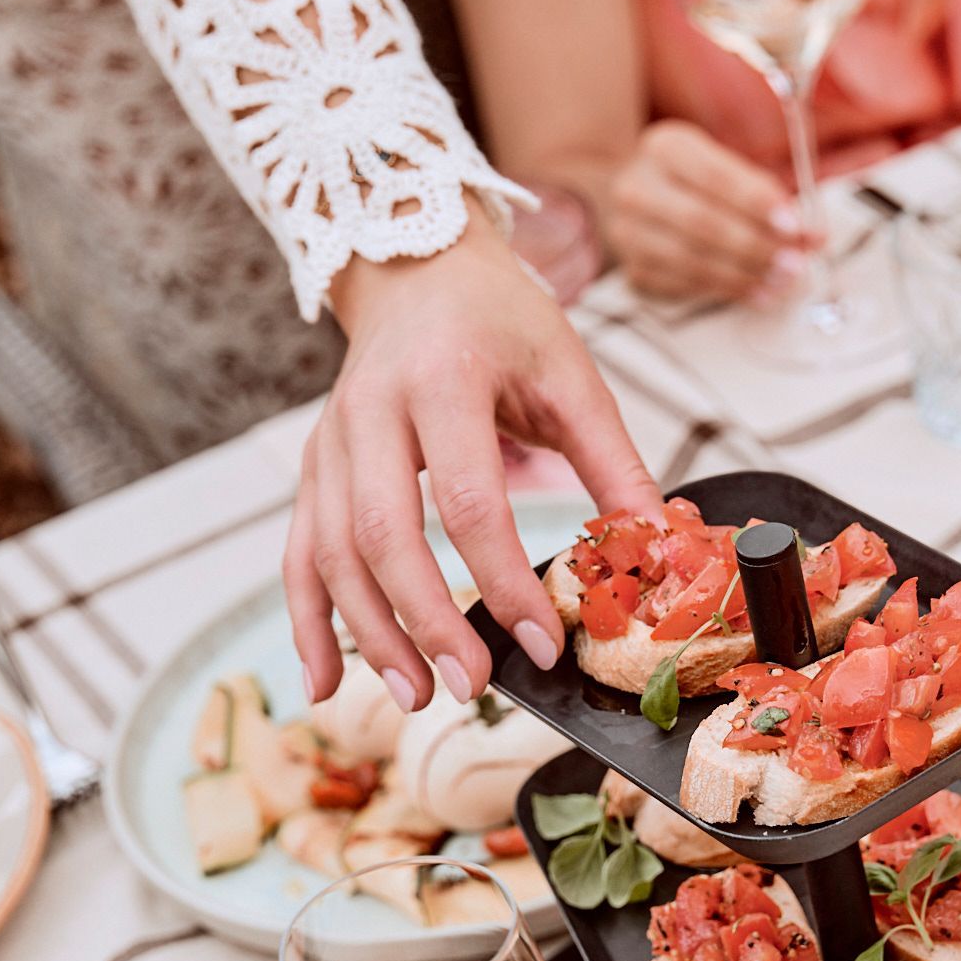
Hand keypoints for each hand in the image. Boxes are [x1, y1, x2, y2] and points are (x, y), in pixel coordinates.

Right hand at [285, 205, 661, 709]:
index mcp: (444, 379)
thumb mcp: (570, 375)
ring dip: (370, 634)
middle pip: (384, 533)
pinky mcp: (314, 469)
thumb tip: (661, 548)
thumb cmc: (500, 322)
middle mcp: (371, 410)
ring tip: (417, 695)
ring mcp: (331, 442)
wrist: (417, 265)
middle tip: (473, 687)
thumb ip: (614, 464)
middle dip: (426, 620)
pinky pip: (299, 554)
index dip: (502, 578)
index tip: (544, 641)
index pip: (466, 498)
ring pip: (332, 552)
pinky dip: (307, 622)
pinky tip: (322, 682)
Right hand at [604, 121, 818, 300]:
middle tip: (795, 262)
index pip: (715, 177)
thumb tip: (806, 231)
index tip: (793, 226)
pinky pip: (685, 286)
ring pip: (693, 259)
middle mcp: (637, 187)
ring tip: (782, 281)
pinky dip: (726, 291)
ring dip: (745, 274)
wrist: (638, 195)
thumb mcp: (723, 165)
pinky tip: (757, 293)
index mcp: (666, 148)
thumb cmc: (696, 181)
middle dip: (755, 246)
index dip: (756, 203)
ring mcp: (629, 231)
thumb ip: (761, 191)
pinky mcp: (634, 268)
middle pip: (702, 223)